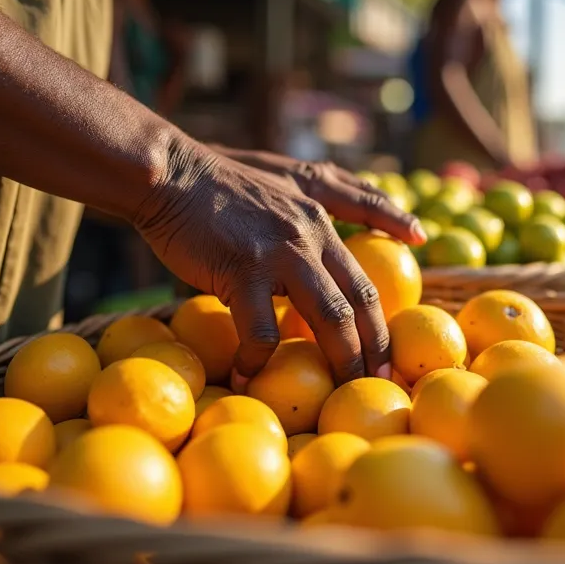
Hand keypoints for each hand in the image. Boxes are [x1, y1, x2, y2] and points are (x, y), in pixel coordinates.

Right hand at [133, 141, 412, 384]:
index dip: (385, 311)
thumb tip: (329, 243)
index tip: (395, 345)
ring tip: (341, 390)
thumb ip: (318, 198)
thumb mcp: (284, 176)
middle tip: (380, 382)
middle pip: (360, 300)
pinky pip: (261, 330)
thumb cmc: (217, 182)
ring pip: (329, 317)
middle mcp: (312, 233)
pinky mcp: (244, 268)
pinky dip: (256, 358)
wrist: (170, 173)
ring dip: (341, 360)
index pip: (367, 269)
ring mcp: (281, 251)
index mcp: (321, 218)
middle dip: (375, 347)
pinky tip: (246, 375)